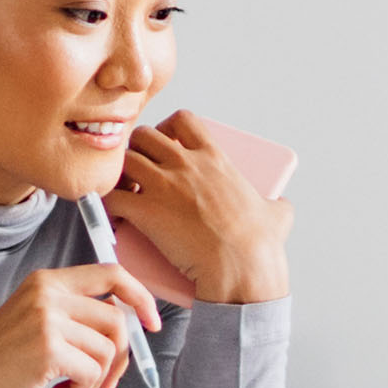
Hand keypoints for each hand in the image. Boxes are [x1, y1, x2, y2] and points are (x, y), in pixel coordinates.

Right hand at [0, 262, 166, 387]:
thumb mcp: (33, 324)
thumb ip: (74, 316)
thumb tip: (131, 327)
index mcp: (45, 282)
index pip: (112, 274)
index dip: (141, 297)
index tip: (152, 324)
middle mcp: (46, 293)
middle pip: (117, 319)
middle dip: (120, 357)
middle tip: (104, 382)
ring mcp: (46, 319)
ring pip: (108, 349)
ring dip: (97, 379)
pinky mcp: (47, 349)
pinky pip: (93, 371)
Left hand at [111, 111, 292, 303]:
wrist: (241, 266)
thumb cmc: (260, 244)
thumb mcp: (277, 214)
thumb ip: (275, 203)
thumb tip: (280, 205)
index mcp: (214, 158)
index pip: (183, 120)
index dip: (167, 128)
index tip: (165, 144)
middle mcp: (185, 164)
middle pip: (144, 136)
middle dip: (136, 150)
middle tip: (139, 171)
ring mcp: (163, 186)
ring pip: (124, 161)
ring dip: (119, 175)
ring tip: (125, 193)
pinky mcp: (145, 211)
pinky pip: (111, 197)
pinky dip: (106, 205)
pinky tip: (113, 216)